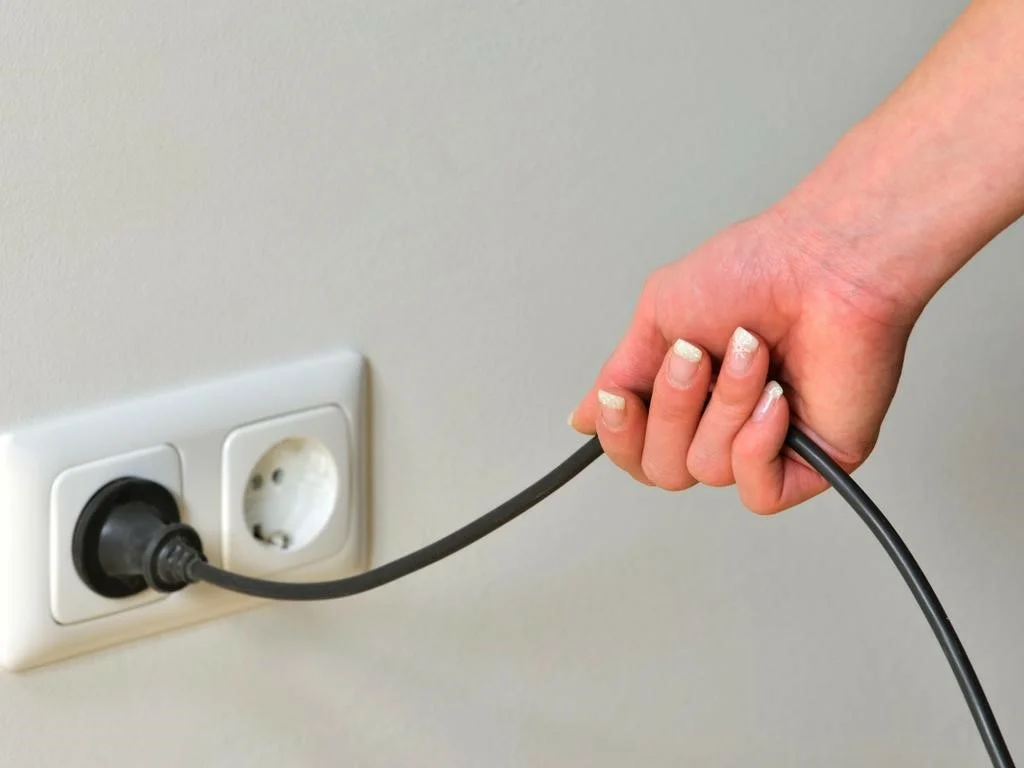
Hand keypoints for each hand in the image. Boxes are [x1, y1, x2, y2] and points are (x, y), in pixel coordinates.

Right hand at [568, 207, 915, 513]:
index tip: (621, 397)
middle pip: (661, 469)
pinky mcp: (810, 462)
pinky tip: (777, 397)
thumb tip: (586, 417)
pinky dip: (758, 441)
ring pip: (707, 470)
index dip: (620, 434)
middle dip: (674, 408)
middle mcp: (720, 424)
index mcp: (686, 395)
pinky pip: (756, 491)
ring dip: (724, 405)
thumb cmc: (756, 269)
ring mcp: (765, 445)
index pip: (633, 451)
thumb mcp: (659, 314)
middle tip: (699, 354)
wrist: (825, 262)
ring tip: (753, 354)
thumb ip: (620, 373)